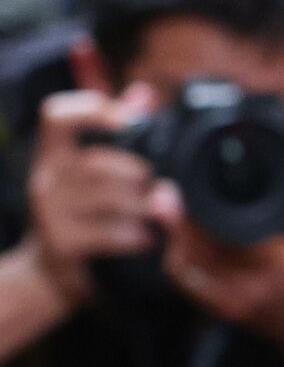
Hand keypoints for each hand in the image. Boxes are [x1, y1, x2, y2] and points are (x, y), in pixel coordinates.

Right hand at [26, 86, 157, 304]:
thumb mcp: (94, 168)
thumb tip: (144, 93)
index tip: (129, 120)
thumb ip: (120, 128)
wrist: (51, 273)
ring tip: (156, 212)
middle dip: (138, 175)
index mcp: (53, 153)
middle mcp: (44, 179)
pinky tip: (148, 238)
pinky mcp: (61, 244)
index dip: (91, 109)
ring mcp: (49, 213)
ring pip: (111, 198)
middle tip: (155, 187)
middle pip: (100, 162)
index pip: (56, 116)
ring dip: (144, 206)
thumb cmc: (83, 211)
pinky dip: (139, 234)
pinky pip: (113, 232)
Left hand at [150, 186, 283, 345]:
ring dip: (172, 239)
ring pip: (188, 270)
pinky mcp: (224, 309)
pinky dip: (179, 259)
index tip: (184, 191)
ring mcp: (233, 302)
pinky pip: (191, 284)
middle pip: (196, 254)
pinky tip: (176, 238)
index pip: (227, 240)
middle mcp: (251, 287)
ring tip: (166, 209)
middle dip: (175, 223)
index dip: (197, 217)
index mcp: (281, 267)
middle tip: (163, 194)